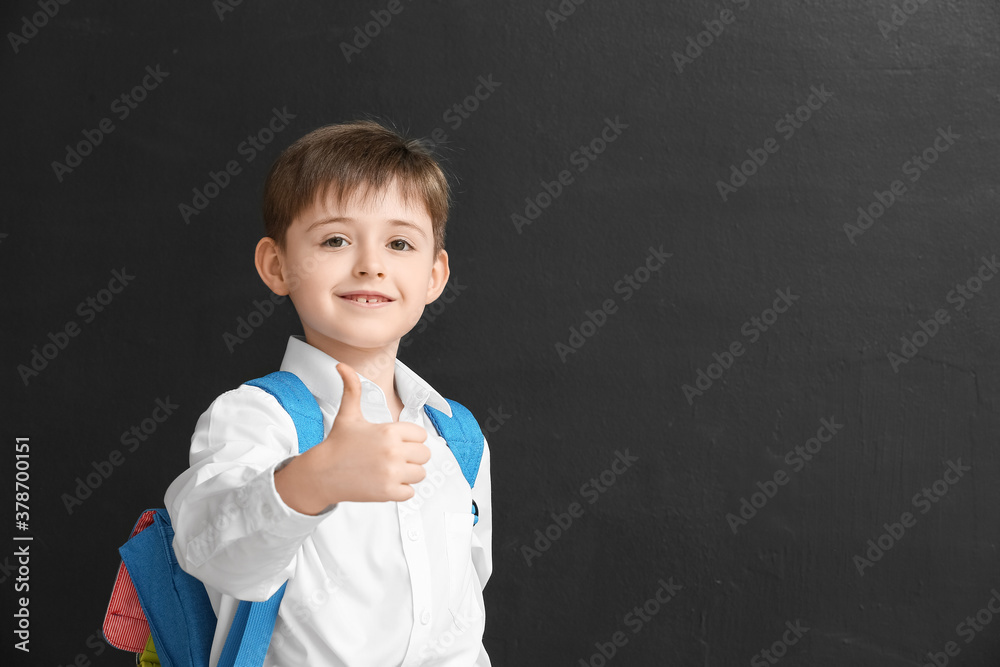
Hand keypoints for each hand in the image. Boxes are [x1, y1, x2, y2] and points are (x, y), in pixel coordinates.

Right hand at [274, 362, 430, 513]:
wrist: (321, 473)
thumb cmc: (337, 443)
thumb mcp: (348, 414)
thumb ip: (351, 388)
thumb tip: (341, 365)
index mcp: (389, 430)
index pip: (421, 435)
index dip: (409, 439)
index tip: (393, 442)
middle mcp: (393, 451)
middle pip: (425, 455)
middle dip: (412, 456)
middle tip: (392, 457)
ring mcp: (391, 473)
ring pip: (420, 474)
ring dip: (408, 474)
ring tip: (389, 470)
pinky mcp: (388, 492)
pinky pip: (410, 492)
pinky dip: (400, 490)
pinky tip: (384, 483)